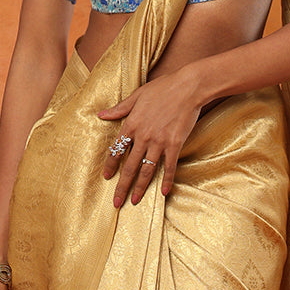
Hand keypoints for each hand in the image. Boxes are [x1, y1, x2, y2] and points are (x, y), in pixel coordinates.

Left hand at [98, 68, 202, 207]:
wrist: (188, 87)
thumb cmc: (162, 88)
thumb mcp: (137, 96)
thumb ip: (119, 109)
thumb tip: (101, 115)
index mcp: (131, 124)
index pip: (117, 149)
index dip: (110, 165)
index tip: (106, 177)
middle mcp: (143, 136)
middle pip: (129, 166)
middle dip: (122, 186)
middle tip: (116, 202)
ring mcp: (159, 141)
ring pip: (146, 170)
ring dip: (140, 187)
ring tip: (135, 201)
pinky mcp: (175, 144)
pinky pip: (169, 166)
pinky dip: (166, 180)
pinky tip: (163, 192)